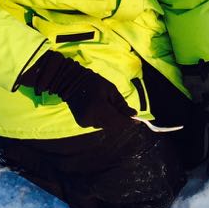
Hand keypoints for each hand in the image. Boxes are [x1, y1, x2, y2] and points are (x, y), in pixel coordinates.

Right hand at [17, 50, 134, 131]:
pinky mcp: (82, 123)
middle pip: (113, 125)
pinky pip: (98, 124)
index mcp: (99, 108)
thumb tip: (134, 115)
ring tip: (110, 106)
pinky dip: (104, 119)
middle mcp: (91, 118)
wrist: (70, 82)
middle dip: (122, 120)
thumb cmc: (93, 82)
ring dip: (112, 119)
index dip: (129, 122)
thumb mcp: (111, 90)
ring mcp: (85, 122)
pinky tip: (102, 109)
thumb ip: (122, 104)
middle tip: (128, 113)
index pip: (118, 121)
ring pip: (106, 125)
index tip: (138, 120)